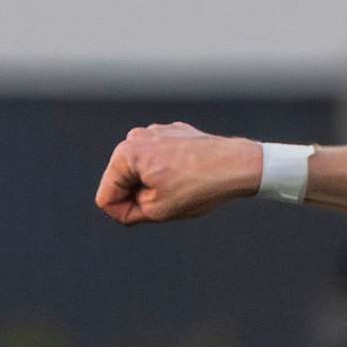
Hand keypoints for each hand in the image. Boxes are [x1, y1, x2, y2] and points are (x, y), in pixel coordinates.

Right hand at [95, 122, 262, 224]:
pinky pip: (161, 160)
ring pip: (142, 171)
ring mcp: (155, 132)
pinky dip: (171, 171)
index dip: (125, 214)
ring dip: (156, 184)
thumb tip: (120, 207)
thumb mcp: (157, 211)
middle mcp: (135, 137)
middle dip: (141, 196)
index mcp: (124, 154)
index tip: (149, 214)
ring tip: (182, 186)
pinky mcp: (173, 133)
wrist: (240, 165)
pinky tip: (191, 174)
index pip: (106, 197)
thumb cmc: (200, 188)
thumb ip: (129, 212)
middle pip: (122, 182)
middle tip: (170, 199)